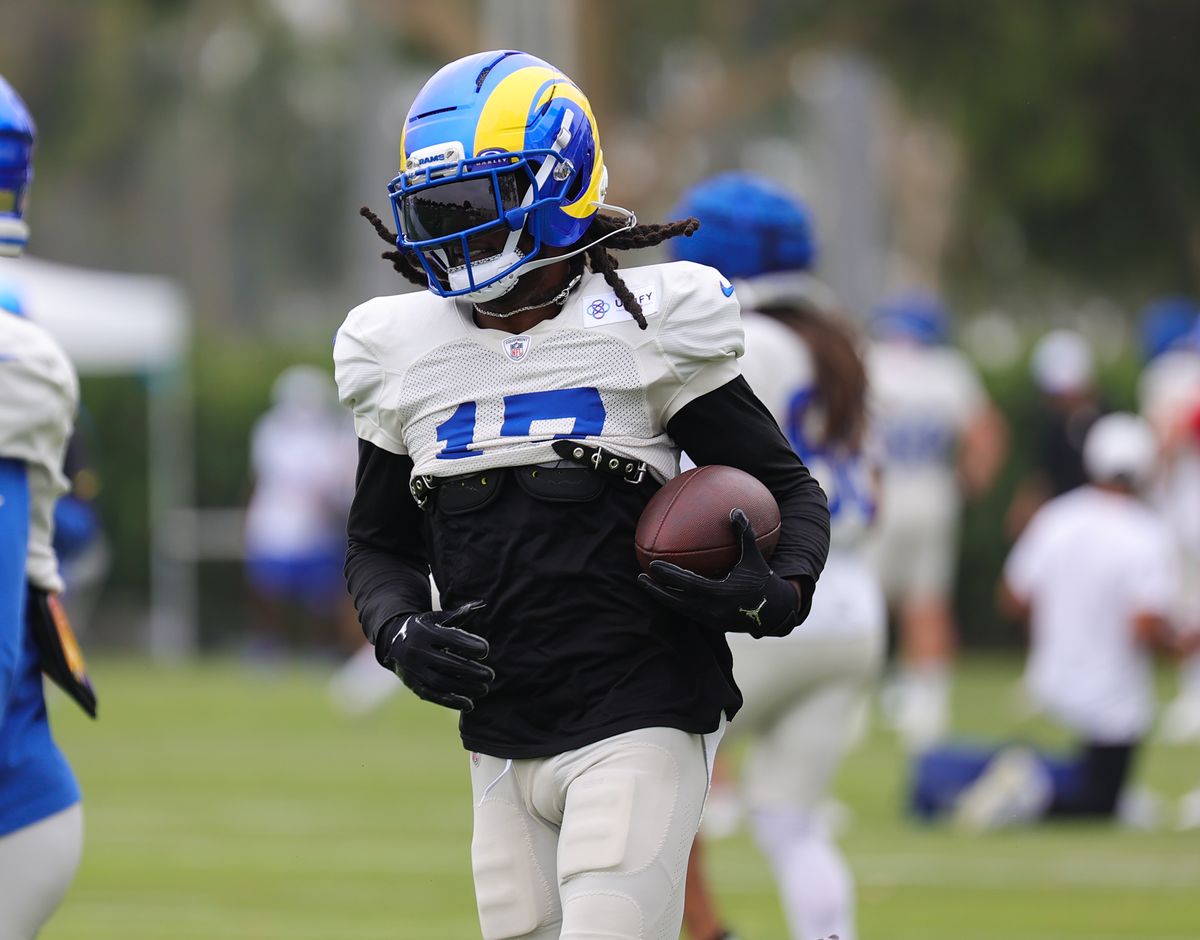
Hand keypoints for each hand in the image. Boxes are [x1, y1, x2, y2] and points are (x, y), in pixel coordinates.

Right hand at [374, 601, 493, 710]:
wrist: (392, 640)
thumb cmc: (425, 627)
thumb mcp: (437, 618)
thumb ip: (458, 615)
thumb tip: (479, 605)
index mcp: (425, 632)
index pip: (450, 639)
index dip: (469, 645)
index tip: (485, 651)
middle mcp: (417, 651)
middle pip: (448, 663)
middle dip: (472, 671)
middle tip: (490, 675)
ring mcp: (414, 670)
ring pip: (441, 682)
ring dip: (465, 688)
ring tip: (484, 689)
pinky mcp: (413, 685)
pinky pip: (433, 696)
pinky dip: (451, 702)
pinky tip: (469, 704)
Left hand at [637, 509, 803, 637]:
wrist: (775, 612)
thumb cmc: (763, 580)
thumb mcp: (754, 557)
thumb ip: (744, 534)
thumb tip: (735, 510)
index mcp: (720, 594)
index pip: (687, 584)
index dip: (669, 576)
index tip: (653, 565)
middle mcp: (712, 610)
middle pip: (676, 601)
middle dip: (656, 590)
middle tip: (640, 577)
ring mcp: (711, 620)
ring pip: (679, 609)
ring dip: (662, 597)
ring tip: (647, 585)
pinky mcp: (711, 625)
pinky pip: (688, 612)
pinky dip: (675, 602)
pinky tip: (666, 591)